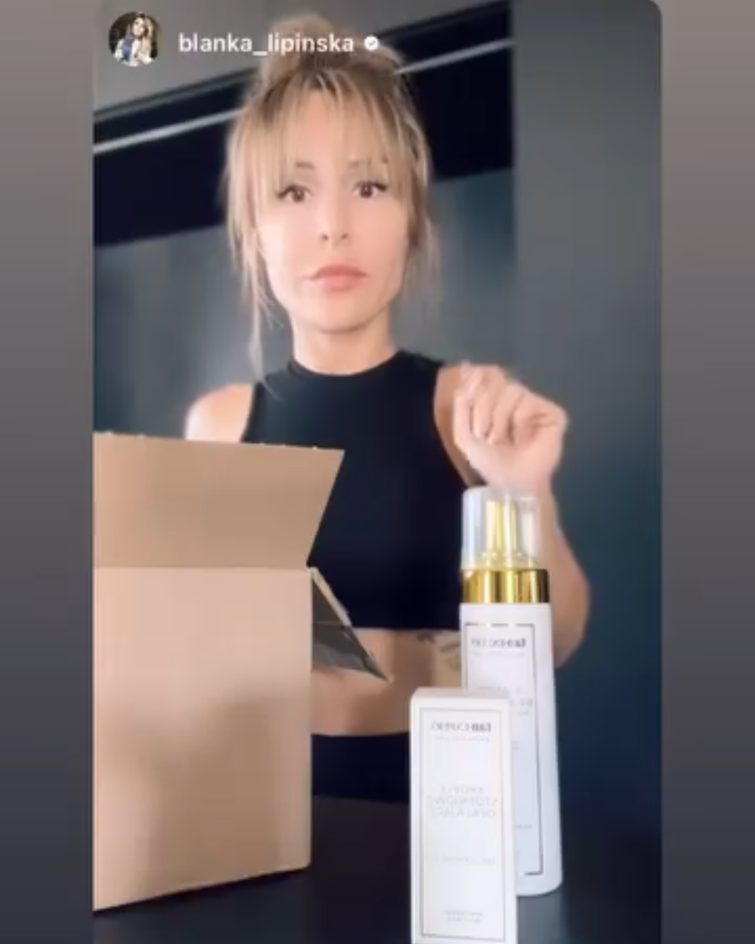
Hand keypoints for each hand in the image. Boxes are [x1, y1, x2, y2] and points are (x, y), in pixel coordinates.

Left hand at [452, 363, 567, 491]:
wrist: (512, 483)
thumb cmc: (491, 463)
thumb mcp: (465, 436)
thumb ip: (461, 406)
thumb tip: (465, 375)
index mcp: (496, 404)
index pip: (485, 379)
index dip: (474, 387)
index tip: (468, 406)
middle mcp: (516, 401)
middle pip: (496, 382)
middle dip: (483, 410)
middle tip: (485, 435)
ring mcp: (535, 405)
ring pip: (512, 389)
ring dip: (500, 416)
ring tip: (501, 439)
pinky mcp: (552, 413)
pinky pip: (529, 400)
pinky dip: (520, 418)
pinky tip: (522, 436)